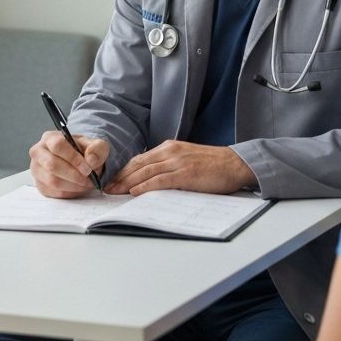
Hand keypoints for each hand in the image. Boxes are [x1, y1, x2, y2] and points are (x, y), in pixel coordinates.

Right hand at [29, 130, 108, 197]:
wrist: (79, 162)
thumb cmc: (84, 151)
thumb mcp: (96, 145)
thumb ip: (97, 149)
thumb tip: (91, 160)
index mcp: (50, 138)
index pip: (57, 145)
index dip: (73, 158)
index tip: (88, 169)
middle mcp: (39, 153)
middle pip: (52, 165)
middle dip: (74, 175)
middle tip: (89, 180)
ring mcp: (37, 170)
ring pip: (52, 181)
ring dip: (73, 186)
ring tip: (86, 184)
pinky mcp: (40, 185)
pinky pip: (54, 192)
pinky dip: (70, 193)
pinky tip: (78, 188)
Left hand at [104, 140, 255, 194]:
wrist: (235, 164)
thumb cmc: (213, 165)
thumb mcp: (186, 159)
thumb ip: (169, 165)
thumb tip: (151, 179)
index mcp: (169, 148)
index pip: (140, 159)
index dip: (123, 170)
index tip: (111, 180)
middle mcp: (170, 152)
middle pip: (138, 165)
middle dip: (120, 177)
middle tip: (106, 188)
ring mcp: (177, 162)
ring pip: (145, 172)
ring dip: (127, 183)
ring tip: (114, 192)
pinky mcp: (185, 174)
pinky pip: (160, 180)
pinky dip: (145, 186)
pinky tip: (134, 192)